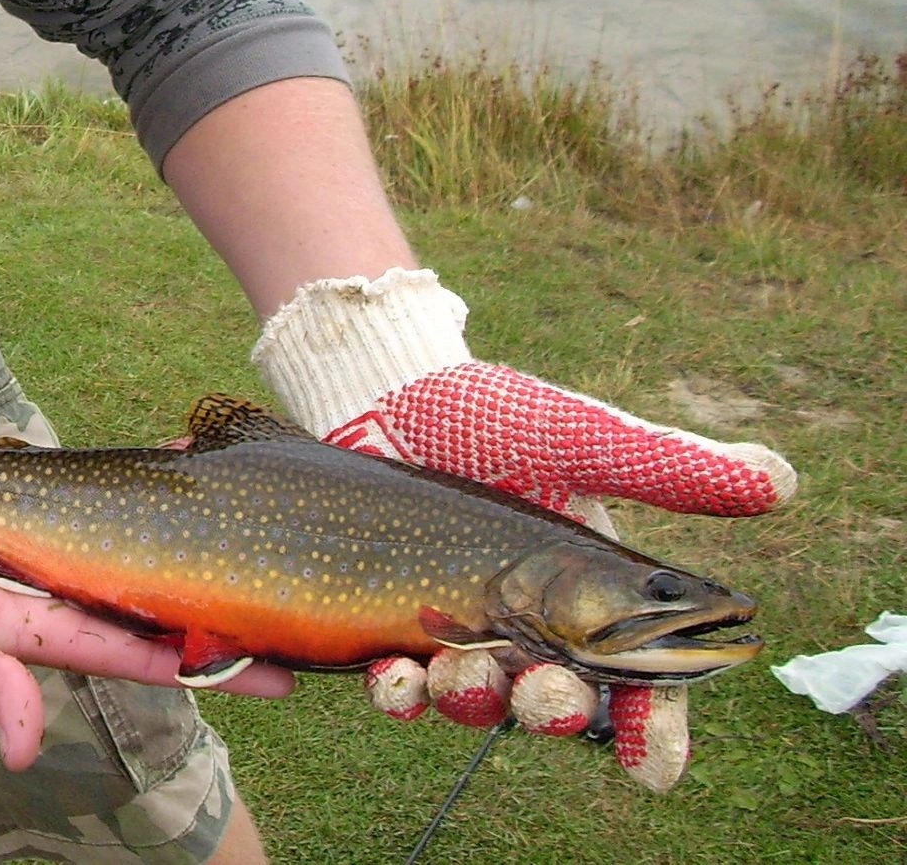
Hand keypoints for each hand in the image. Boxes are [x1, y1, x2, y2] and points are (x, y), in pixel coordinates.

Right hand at [0, 494, 292, 769]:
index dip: (207, 663)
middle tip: (295, 598)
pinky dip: (132, 487)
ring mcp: (32, 549)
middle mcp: (44, 593)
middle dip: (215, 604)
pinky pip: (84, 497)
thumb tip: (28, 750)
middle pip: (147, 602)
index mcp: (33, 633)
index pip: (140, 653)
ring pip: (125, 547)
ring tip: (253, 524)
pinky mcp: (12, 506)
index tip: (281, 672)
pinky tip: (173, 466)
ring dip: (184, 539)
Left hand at [253, 269, 795, 790]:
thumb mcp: (578, 437)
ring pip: (481, 703)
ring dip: (476, 704)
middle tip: (545, 693)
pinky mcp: (396, 627)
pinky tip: (394, 674)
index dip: (652, 728)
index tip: (652, 766)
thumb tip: (777, 482)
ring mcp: (462, 631)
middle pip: (561, 702)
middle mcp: (533, 625)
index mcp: (596, 595)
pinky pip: (402, 685)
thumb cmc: (489, 413)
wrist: (382, 393)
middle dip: (555, 711)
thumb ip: (666, 467)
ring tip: (461, 672)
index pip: (641, 681)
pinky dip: (400, 693)